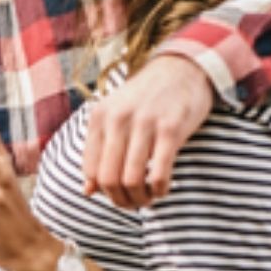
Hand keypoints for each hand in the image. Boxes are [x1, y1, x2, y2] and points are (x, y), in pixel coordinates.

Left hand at [81, 54, 213, 208]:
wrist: (183, 67)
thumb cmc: (146, 98)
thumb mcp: (114, 116)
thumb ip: (98, 150)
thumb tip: (87, 192)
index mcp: (99, 117)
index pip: (90, 170)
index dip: (102, 190)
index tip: (116, 194)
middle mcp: (118, 120)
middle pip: (108, 178)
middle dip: (120, 199)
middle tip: (132, 203)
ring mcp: (144, 124)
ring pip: (131, 179)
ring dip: (140, 198)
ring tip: (148, 198)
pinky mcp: (171, 129)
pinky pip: (158, 173)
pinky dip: (158, 189)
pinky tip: (162, 189)